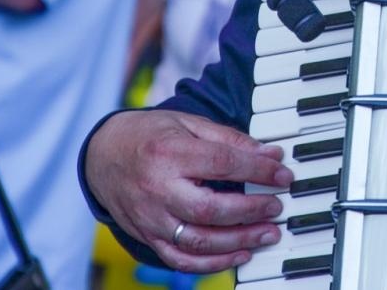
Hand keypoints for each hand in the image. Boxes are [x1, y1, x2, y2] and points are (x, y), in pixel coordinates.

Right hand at [83, 108, 292, 272]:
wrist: (102, 155)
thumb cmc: (150, 136)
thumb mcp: (187, 124)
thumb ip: (229, 139)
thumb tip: (270, 155)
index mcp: (169, 153)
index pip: (222, 164)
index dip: (258, 171)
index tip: (283, 174)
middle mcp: (157, 189)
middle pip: (209, 208)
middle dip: (250, 211)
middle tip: (277, 208)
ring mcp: (150, 218)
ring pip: (197, 240)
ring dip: (238, 241)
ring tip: (267, 234)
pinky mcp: (147, 237)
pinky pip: (181, 259)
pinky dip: (212, 263)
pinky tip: (239, 254)